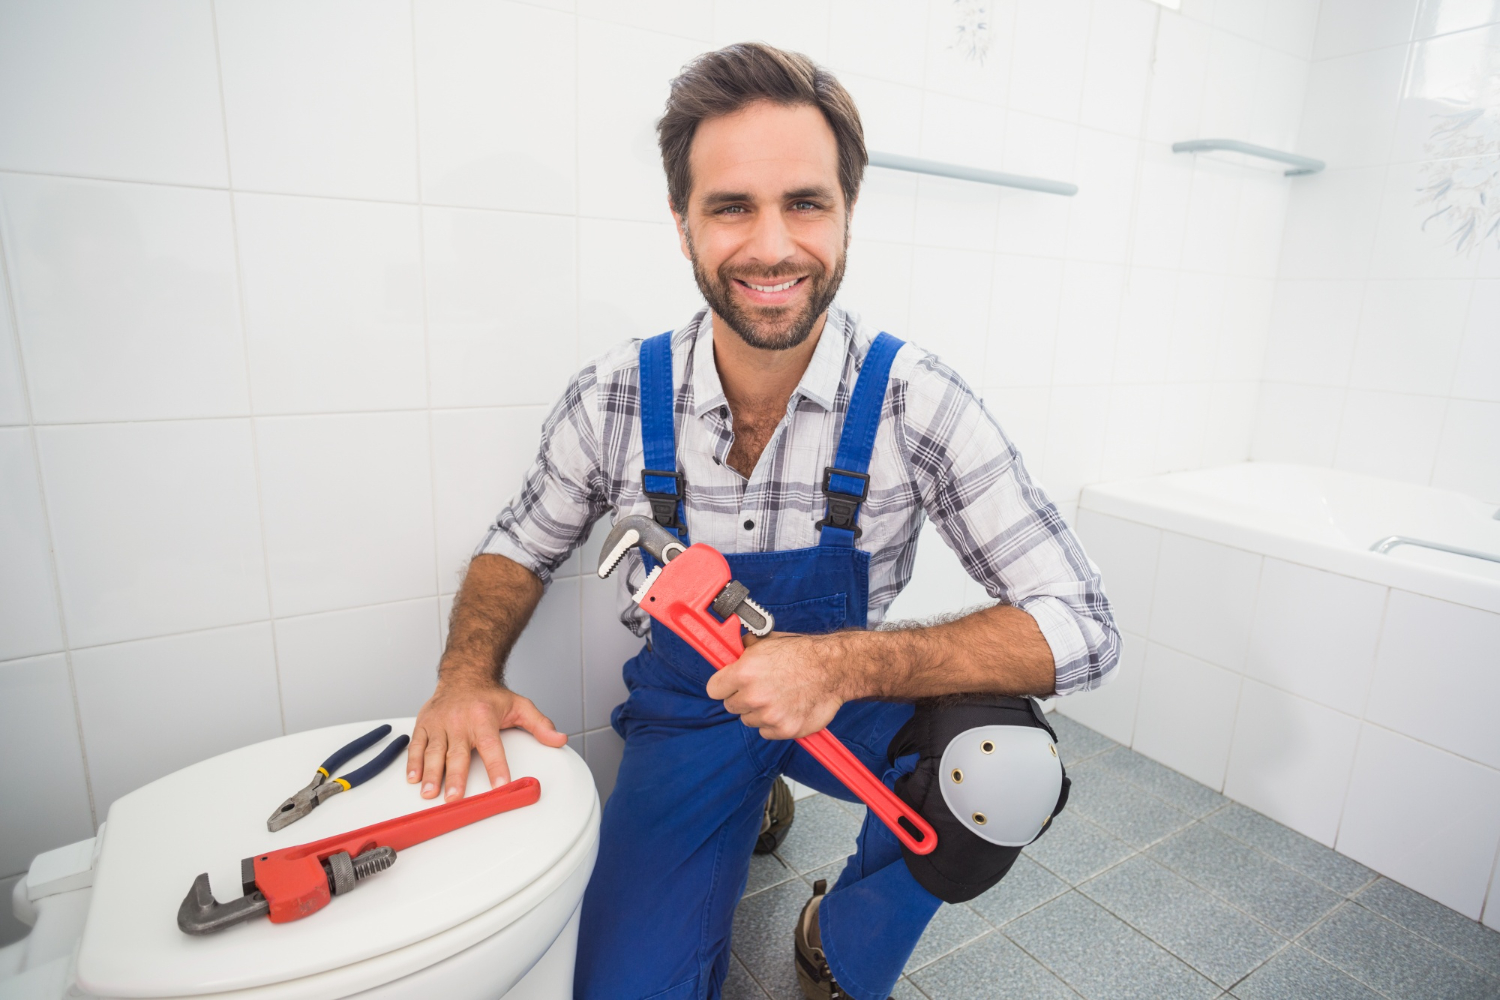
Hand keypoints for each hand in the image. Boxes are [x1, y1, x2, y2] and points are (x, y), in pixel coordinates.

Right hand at [407, 679, 567, 800]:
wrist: (464, 674)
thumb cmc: (490, 696)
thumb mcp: (520, 706)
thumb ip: (540, 725)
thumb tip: (559, 739)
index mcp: (484, 717)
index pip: (492, 745)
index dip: (497, 766)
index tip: (500, 784)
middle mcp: (460, 721)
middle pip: (458, 753)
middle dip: (455, 777)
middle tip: (454, 798)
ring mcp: (440, 723)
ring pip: (434, 752)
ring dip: (431, 774)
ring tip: (429, 793)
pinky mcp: (424, 725)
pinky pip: (417, 746)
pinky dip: (413, 763)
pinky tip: (413, 779)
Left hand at [705, 632, 848, 739]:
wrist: (834, 668)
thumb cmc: (803, 653)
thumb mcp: (769, 641)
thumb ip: (746, 649)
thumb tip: (733, 649)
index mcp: (744, 672)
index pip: (714, 689)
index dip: (723, 686)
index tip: (730, 685)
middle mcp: (753, 696)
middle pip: (732, 706)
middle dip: (742, 698)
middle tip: (760, 689)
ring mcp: (769, 715)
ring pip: (749, 720)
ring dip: (759, 712)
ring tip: (778, 697)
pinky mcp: (784, 730)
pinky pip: (767, 732)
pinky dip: (774, 724)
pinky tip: (787, 708)